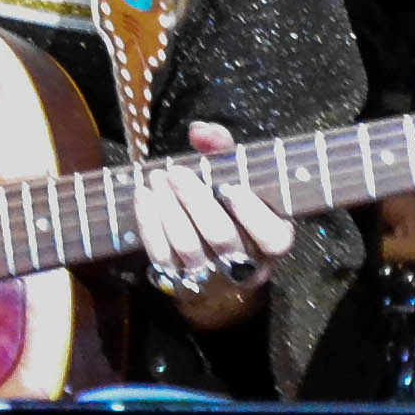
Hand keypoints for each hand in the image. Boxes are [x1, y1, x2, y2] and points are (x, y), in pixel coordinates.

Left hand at [135, 121, 295, 332]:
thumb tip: (200, 131)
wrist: (215, 264)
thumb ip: (225, 150)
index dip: (253, 215)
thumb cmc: (233, 210)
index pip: (272, 237)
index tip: (231, 189)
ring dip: (169, 210)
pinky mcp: (180, 283)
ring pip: (189, 248)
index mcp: (272, 242)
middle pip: (221, 237)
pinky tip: (142, 198)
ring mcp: (211, 278)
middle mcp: (245, 266)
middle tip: (176, 173)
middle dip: (196, 202)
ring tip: (155, 179)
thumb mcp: (239, 178)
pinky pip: (162, 257)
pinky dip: (150, 225)